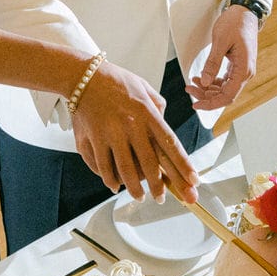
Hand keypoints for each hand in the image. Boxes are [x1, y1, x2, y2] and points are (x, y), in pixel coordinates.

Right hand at [72, 63, 198, 202]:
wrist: (83, 76)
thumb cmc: (116, 81)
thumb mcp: (144, 87)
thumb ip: (158, 106)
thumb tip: (165, 124)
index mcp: (148, 112)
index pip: (170, 144)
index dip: (183, 165)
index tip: (193, 181)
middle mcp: (131, 124)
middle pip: (149, 163)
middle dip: (159, 185)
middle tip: (163, 198)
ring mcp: (111, 133)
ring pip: (126, 169)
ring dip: (135, 188)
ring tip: (141, 197)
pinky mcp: (93, 138)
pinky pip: (103, 166)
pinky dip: (110, 179)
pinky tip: (115, 186)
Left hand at [186, 5, 258, 110]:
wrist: (244, 12)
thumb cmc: (235, 23)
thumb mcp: (220, 42)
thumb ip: (212, 63)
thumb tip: (205, 82)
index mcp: (244, 70)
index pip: (228, 96)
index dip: (211, 103)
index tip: (196, 105)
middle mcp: (245, 73)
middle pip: (225, 95)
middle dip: (206, 95)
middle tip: (189, 88)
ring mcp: (242, 70)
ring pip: (224, 89)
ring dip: (208, 89)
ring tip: (192, 83)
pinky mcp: (238, 66)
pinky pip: (225, 80)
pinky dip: (213, 82)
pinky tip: (201, 78)